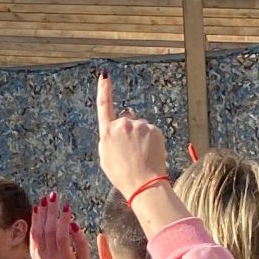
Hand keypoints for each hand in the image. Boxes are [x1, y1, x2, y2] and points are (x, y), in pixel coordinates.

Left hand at [27, 192, 90, 258]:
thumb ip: (81, 243)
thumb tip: (74, 225)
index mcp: (64, 258)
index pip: (62, 235)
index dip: (63, 220)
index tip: (67, 206)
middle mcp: (50, 254)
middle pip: (49, 229)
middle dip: (51, 211)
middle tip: (54, 196)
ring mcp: (40, 253)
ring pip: (39, 230)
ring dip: (42, 213)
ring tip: (45, 199)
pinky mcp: (34, 252)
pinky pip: (33, 234)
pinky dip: (34, 221)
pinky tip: (37, 210)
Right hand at [94, 71, 168, 200]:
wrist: (143, 183)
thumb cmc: (122, 173)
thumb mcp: (105, 157)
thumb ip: (109, 137)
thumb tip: (116, 127)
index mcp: (107, 132)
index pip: (104, 105)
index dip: (104, 89)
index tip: (104, 76)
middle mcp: (123, 125)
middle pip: (126, 118)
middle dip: (128, 128)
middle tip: (130, 149)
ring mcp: (140, 126)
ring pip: (140, 126)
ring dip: (141, 136)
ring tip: (140, 155)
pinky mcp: (154, 130)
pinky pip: (151, 131)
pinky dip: (151, 140)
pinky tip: (149, 153)